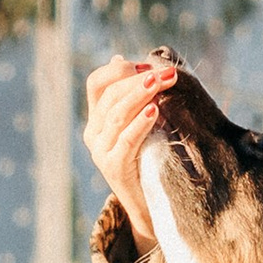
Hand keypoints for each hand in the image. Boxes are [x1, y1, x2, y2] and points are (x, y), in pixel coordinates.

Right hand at [82, 50, 175, 246]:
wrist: (150, 204)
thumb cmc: (150, 157)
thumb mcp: (141, 123)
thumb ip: (132, 95)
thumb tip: (120, 58)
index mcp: (97, 118)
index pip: (97, 83)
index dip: (119, 70)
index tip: (147, 66)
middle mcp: (93, 132)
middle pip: (110, 95)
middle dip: (140, 79)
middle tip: (168, 73)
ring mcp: (100, 151)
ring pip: (116, 114)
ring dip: (141, 95)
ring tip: (161, 83)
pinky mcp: (113, 168)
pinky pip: (125, 141)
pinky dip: (139, 124)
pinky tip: (155, 112)